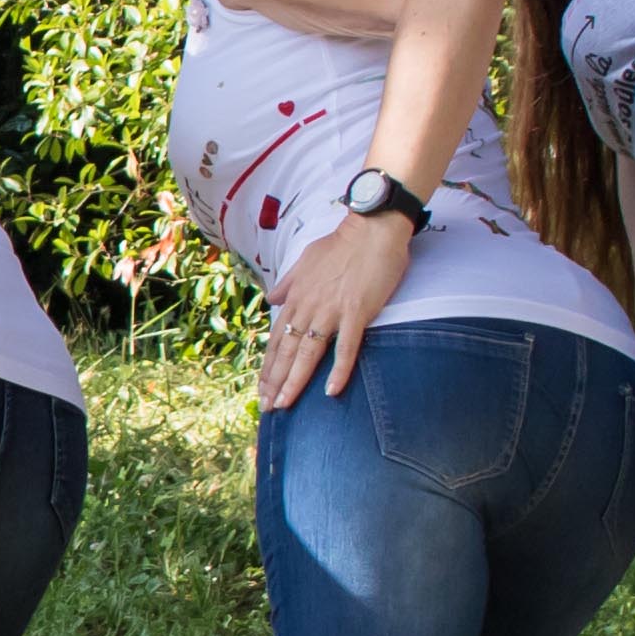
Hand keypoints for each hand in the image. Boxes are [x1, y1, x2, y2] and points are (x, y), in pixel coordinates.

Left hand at [261, 207, 413, 409]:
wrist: (372, 228)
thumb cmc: (342, 243)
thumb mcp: (306, 259)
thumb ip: (288, 282)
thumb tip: (272, 297)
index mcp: (297, 296)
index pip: (277, 339)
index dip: (269, 366)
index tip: (262, 388)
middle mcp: (308, 306)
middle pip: (287, 351)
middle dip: (275, 381)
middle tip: (267, 408)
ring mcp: (331, 310)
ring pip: (308, 353)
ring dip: (295, 381)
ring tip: (285, 404)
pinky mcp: (357, 311)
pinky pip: (346, 347)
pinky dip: (339, 369)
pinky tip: (331, 391)